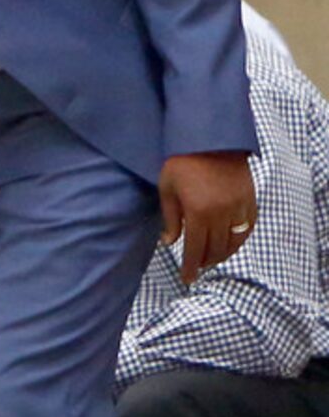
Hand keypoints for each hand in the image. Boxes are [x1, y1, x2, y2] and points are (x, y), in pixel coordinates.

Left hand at [159, 152, 256, 284]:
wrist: (210, 138)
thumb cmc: (181, 162)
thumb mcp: (167, 189)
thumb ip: (170, 219)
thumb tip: (170, 242)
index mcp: (198, 212)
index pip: (196, 249)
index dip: (191, 267)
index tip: (187, 279)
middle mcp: (222, 212)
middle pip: (216, 248)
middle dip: (205, 262)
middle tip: (197, 269)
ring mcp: (239, 206)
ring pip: (234, 241)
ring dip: (223, 254)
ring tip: (211, 258)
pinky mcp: (250, 198)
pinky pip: (248, 227)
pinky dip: (239, 239)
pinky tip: (230, 243)